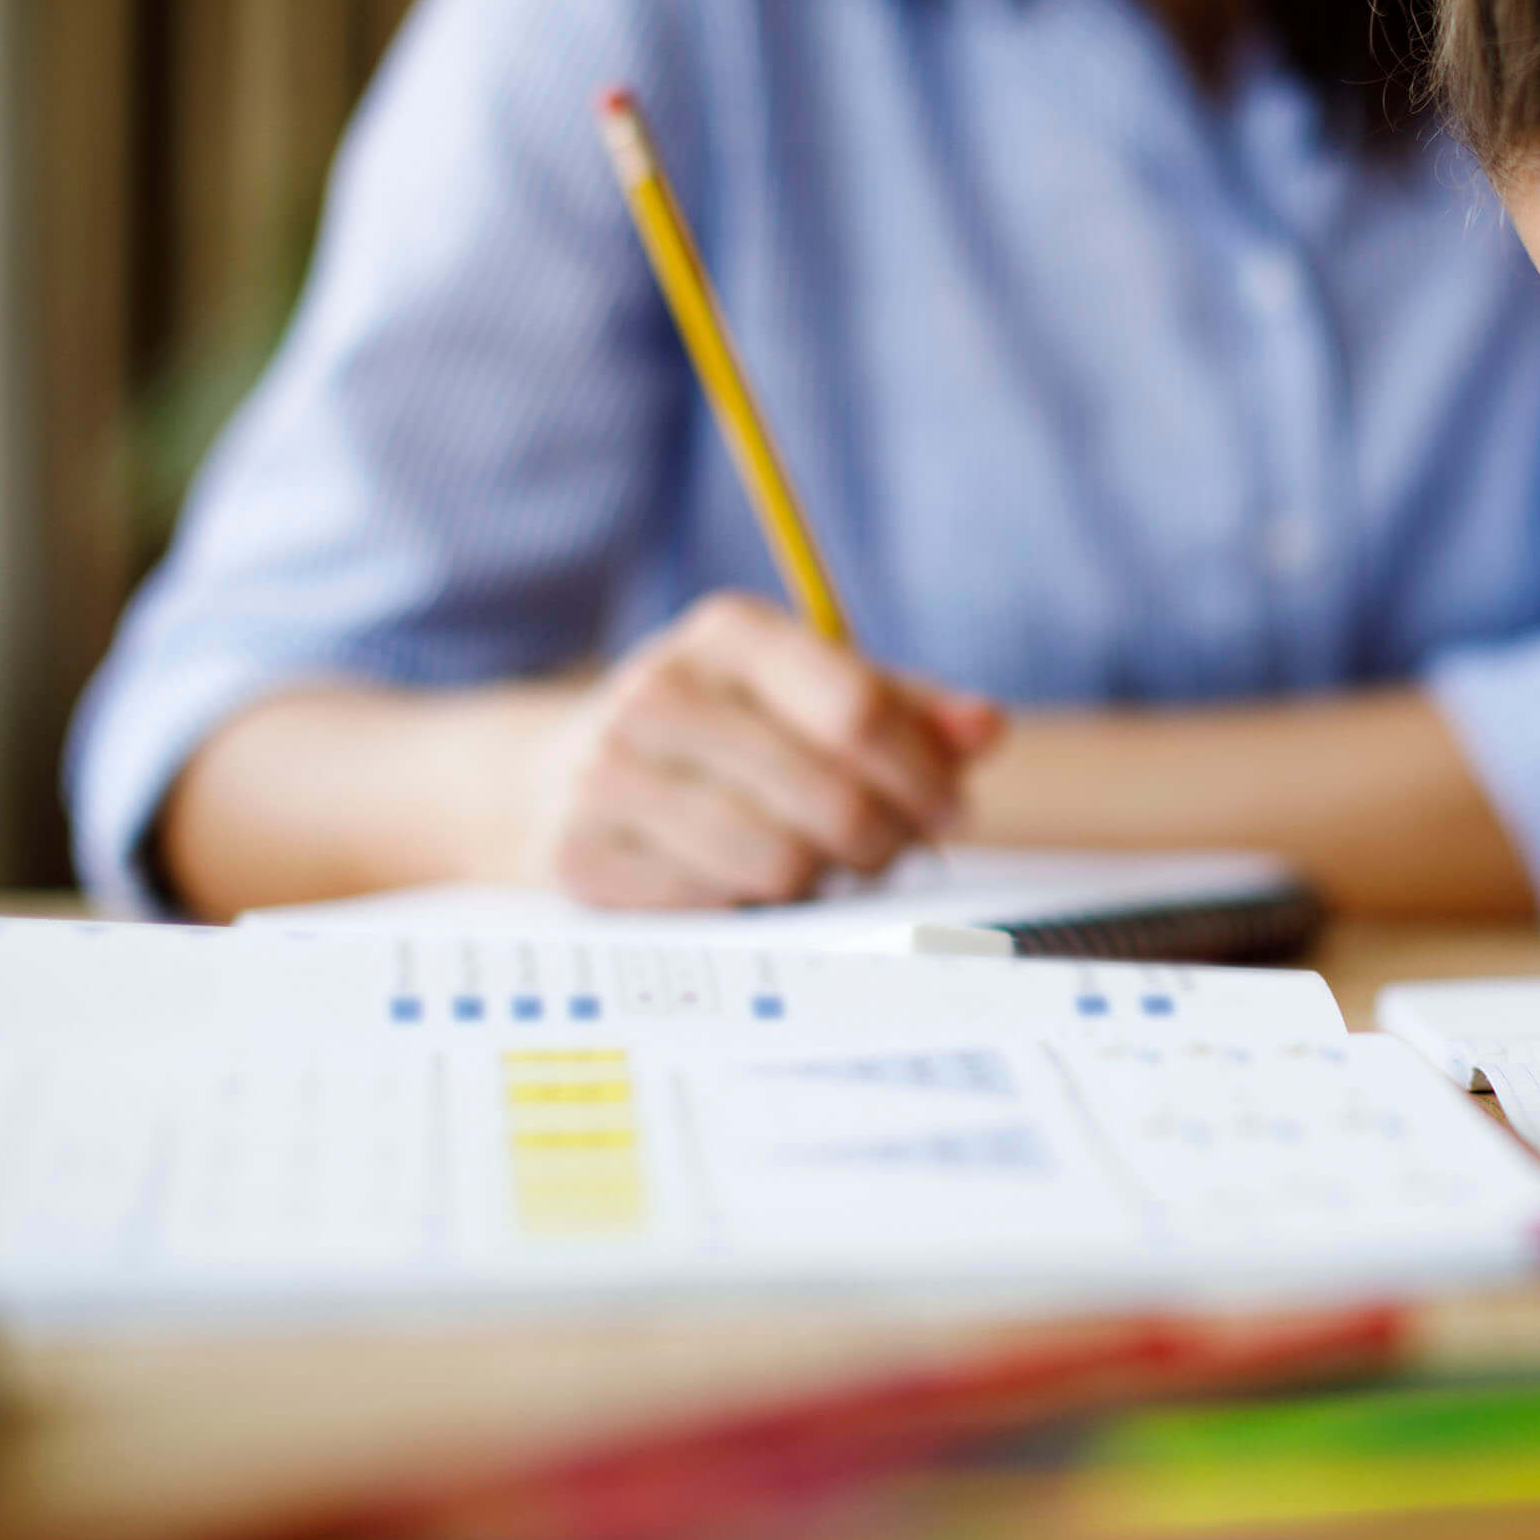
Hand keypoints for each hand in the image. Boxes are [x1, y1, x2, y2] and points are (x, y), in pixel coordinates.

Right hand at [528, 592, 1005, 907]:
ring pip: (782, 862)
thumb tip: (987, 728)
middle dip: (886, 838)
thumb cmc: (720, 734)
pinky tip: (749, 883)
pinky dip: (753, 906)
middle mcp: (658, 690)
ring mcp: (609, 774)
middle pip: (831, 796)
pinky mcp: (582, 854)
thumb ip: (905, 709)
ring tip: (820, 864)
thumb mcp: (804, 696)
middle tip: (893, 850)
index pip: (856, 708)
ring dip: (824, 878)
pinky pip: (719, 905)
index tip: (949, 809)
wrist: (552, 779)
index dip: (923, 773)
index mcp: (728, 633)